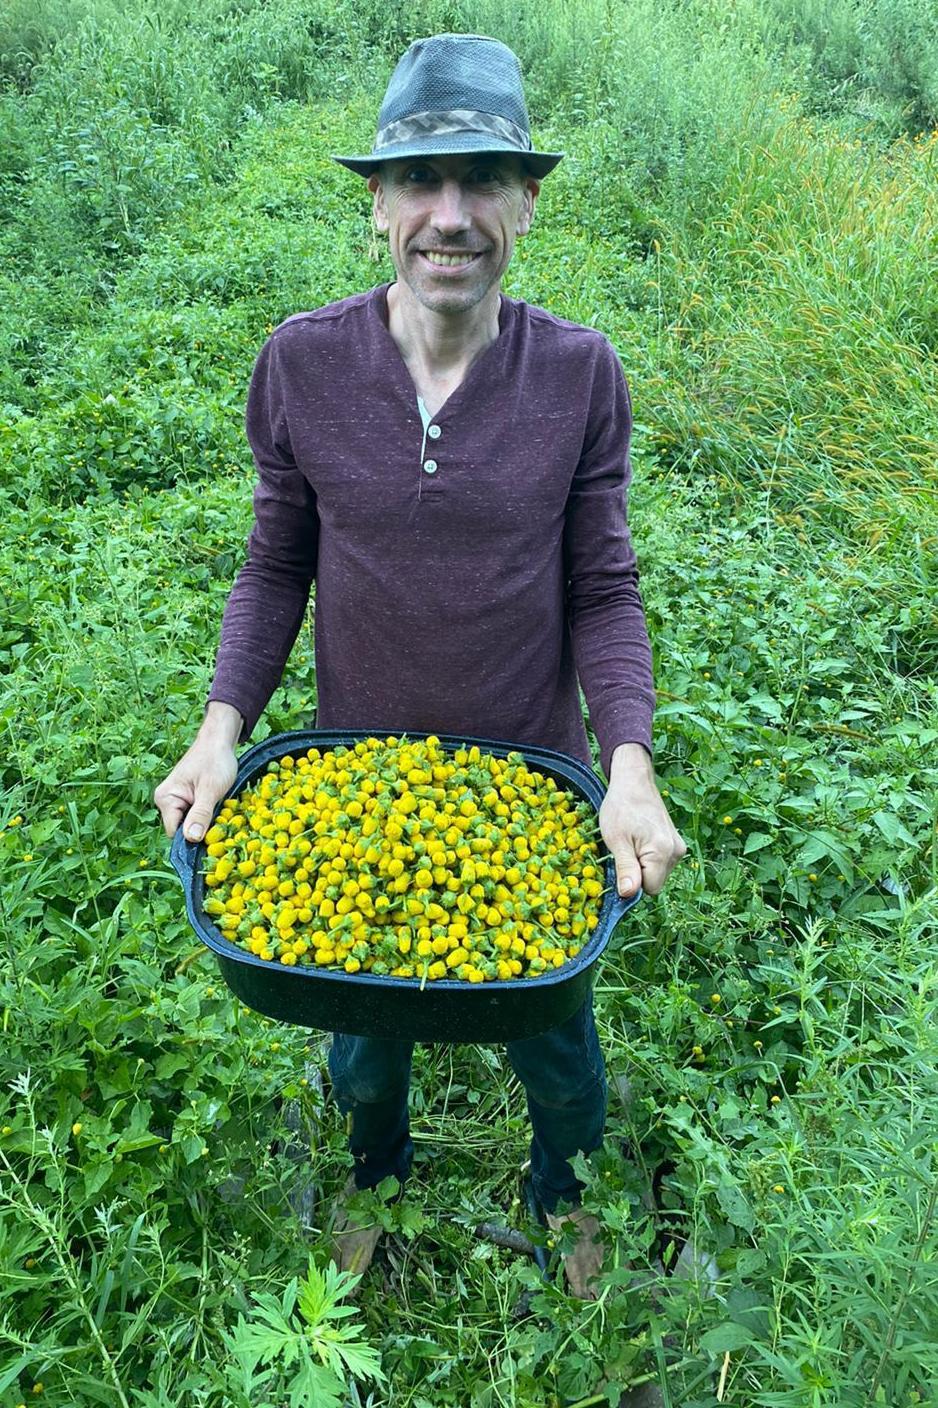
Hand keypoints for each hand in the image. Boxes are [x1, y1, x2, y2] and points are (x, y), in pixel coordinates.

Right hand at [153, 702, 241, 841]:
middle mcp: (166, 801)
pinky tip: (217, 805)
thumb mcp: (210, 790)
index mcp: (165, 799)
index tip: (212, 834)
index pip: (174, 832)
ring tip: (219, 807)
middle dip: (201, 828)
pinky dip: (207, 814)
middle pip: (182, 830)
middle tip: (220, 818)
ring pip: (190, 824)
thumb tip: (192, 839)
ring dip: (206, 821)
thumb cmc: (215, 761)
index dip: (192, 837)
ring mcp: (176, 800)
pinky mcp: (186, 799)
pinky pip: (195, 816)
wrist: (219, 741)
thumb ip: (200, 814)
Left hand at [599, 743, 686, 897]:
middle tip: (623, 849)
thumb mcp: (616, 840)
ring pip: (657, 873)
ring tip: (631, 842)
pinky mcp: (676, 843)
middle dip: (637, 873)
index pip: (649, 889)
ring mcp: (678, 847)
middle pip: (654, 882)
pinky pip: (661, 863)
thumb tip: (628, 895)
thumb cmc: (621, 807)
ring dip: (642, 865)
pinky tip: (638, 840)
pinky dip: (648, 858)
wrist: (633, 781)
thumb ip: (625, 869)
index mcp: (662, 851)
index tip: (619, 864)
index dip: (631, 883)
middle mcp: (676, 851)